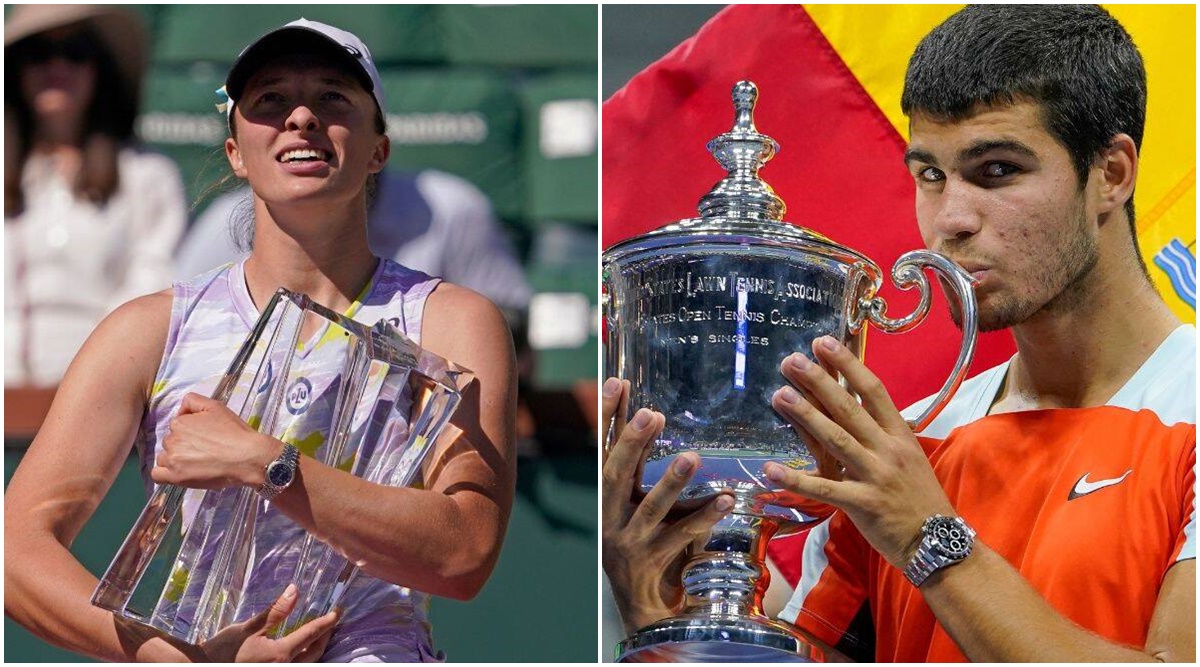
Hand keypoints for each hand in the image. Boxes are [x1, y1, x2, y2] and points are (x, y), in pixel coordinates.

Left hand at [152, 393, 275, 489]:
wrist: (248, 457)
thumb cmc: (235, 433)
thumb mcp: (216, 407)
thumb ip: (193, 401)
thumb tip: (181, 409)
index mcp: (180, 423)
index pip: (177, 426)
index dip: (191, 431)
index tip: (204, 437)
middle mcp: (172, 440)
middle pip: (171, 442)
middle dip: (184, 445)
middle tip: (204, 450)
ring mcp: (173, 460)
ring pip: (165, 458)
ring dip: (176, 459)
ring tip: (196, 463)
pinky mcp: (176, 477)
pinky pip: (157, 475)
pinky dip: (165, 474)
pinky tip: (179, 472)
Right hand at [199, 583, 338, 661]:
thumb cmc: (224, 649)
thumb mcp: (249, 628)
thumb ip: (276, 611)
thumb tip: (295, 590)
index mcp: (281, 655)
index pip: (312, 634)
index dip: (327, 622)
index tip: (338, 612)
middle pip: (315, 653)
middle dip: (326, 637)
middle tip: (332, 622)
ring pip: (308, 663)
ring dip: (317, 649)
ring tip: (320, 634)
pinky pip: (297, 666)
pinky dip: (304, 657)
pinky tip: (301, 649)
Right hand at [600, 377, 732, 632]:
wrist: (643, 609)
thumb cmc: (645, 546)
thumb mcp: (639, 505)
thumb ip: (644, 467)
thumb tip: (654, 416)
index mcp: (607, 498)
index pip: (604, 449)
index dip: (607, 417)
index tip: (616, 382)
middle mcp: (611, 518)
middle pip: (616, 476)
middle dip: (631, 444)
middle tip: (650, 414)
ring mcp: (629, 542)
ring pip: (650, 509)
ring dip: (670, 481)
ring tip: (691, 457)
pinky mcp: (652, 563)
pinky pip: (682, 537)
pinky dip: (703, 517)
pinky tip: (725, 499)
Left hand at [764, 336, 955, 567]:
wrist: (937, 541)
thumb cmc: (919, 498)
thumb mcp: (908, 456)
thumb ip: (881, 433)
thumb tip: (854, 405)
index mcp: (900, 435)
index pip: (873, 390)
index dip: (848, 365)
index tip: (824, 344)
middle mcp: (888, 450)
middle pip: (850, 409)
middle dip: (819, 382)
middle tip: (792, 361)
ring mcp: (874, 476)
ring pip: (835, 440)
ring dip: (805, 416)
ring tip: (779, 394)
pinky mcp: (861, 504)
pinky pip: (824, 488)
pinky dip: (795, 479)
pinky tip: (770, 469)